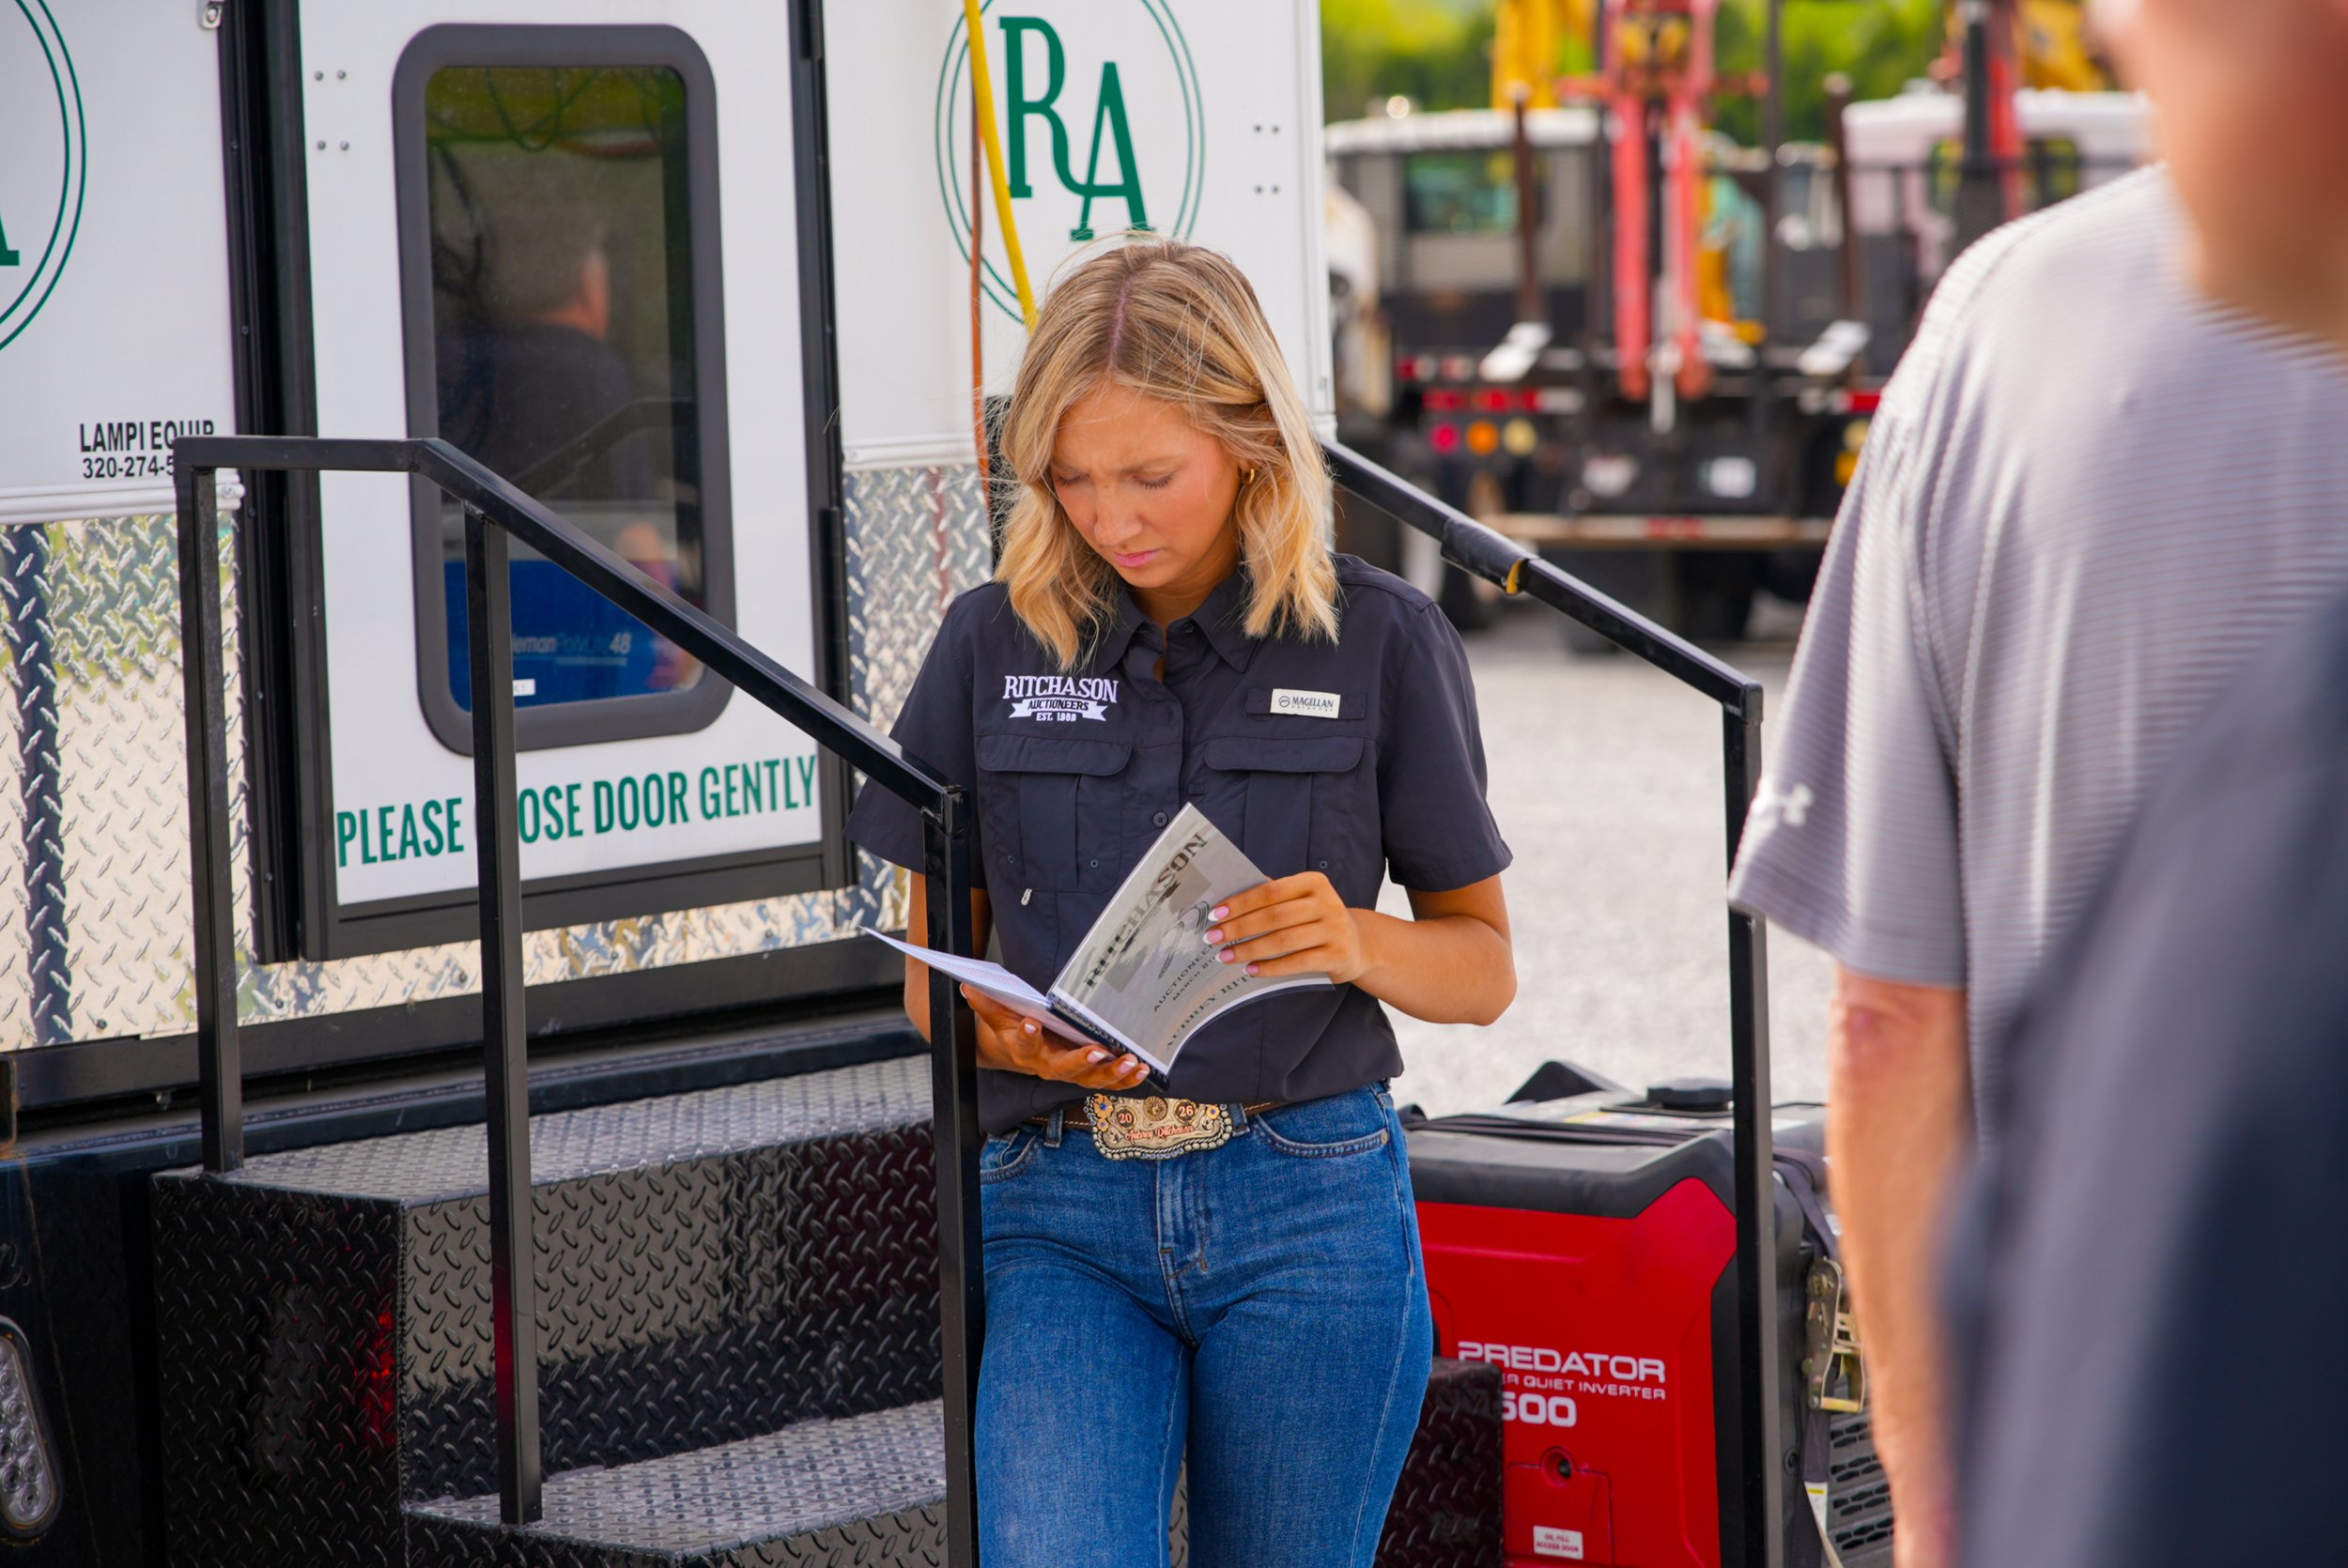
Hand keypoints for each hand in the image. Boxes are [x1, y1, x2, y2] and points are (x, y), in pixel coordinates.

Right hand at [961, 985, 1149, 1088]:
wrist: (1019, 1054)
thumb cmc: (1013, 1031)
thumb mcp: (998, 1017)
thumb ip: (988, 1003)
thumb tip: (968, 987)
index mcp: (1026, 1050)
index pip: (1024, 1043)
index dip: (1026, 1034)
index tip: (1030, 1023)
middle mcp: (1050, 1066)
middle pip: (1065, 1068)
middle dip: (1081, 1062)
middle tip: (1097, 1051)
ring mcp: (1072, 1073)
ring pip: (1092, 1079)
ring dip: (1112, 1073)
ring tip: (1130, 1062)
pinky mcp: (1089, 1075)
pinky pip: (1109, 1082)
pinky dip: (1126, 1080)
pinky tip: (1142, 1069)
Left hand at [1202, 871, 1370, 984]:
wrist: (1357, 944)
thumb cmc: (1315, 920)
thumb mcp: (1301, 902)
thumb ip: (1271, 899)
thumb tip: (1225, 907)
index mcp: (1314, 882)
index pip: (1270, 891)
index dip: (1240, 903)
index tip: (1215, 915)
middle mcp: (1328, 902)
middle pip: (1274, 916)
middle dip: (1238, 928)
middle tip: (1212, 938)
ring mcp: (1335, 929)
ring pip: (1283, 940)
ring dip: (1249, 949)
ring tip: (1225, 956)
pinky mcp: (1337, 955)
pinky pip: (1297, 962)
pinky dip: (1270, 967)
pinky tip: (1250, 969)